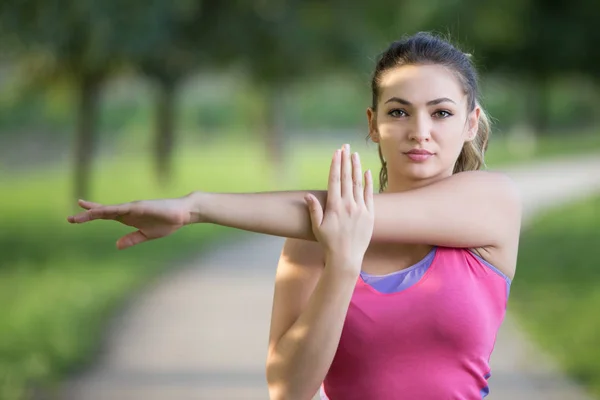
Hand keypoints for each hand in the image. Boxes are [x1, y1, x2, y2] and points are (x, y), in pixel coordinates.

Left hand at [67, 197, 194, 249]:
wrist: (183, 214)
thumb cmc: (167, 223)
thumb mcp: (146, 235)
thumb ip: (132, 239)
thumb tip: (117, 245)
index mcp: (128, 217)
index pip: (105, 216)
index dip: (90, 216)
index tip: (74, 218)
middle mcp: (128, 210)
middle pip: (104, 211)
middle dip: (88, 214)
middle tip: (70, 218)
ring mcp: (134, 207)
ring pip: (111, 209)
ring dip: (97, 210)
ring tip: (83, 211)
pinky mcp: (142, 207)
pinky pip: (125, 208)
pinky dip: (114, 209)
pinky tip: (104, 210)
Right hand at [304, 144, 373, 270]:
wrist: (347, 257)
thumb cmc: (329, 243)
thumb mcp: (317, 227)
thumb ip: (314, 210)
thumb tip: (308, 195)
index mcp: (335, 206)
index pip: (335, 180)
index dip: (336, 165)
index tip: (336, 153)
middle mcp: (348, 205)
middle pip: (347, 178)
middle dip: (346, 160)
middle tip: (345, 147)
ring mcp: (360, 209)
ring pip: (358, 183)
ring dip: (356, 167)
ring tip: (354, 154)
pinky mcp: (370, 214)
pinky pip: (369, 195)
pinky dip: (368, 182)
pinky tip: (367, 172)